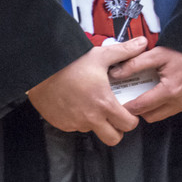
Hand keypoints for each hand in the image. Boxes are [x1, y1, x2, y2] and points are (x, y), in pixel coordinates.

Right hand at [28, 36, 146, 145]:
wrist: (39, 69)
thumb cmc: (70, 62)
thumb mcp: (100, 55)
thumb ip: (125, 52)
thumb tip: (142, 43)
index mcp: (104, 103)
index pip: (128, 125)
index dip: (132, 119)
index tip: (128, 111)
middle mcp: (90, 118)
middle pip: (113, 138)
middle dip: (117, 129)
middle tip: (115, 115)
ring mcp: (74, 123)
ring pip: (93, 131)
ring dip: (96, 122)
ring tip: (92, 103)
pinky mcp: (60, 124)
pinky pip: (75, 127)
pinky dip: (79, 119)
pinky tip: (77, 103)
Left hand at [116, 46, 181, 122]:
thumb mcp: (159, 53)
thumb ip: (135, 64)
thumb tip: (115, 73)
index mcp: (170, 91)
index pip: (140, 107)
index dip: (126, 106)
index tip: (117, 101)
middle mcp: (180, 102)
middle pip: (150, 116)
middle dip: (138, 109)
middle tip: (132, 97)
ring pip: (162, 115)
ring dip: (153, 108)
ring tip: (147, 92)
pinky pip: (175, 110)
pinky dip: (166, 104)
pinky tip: (164, 90)